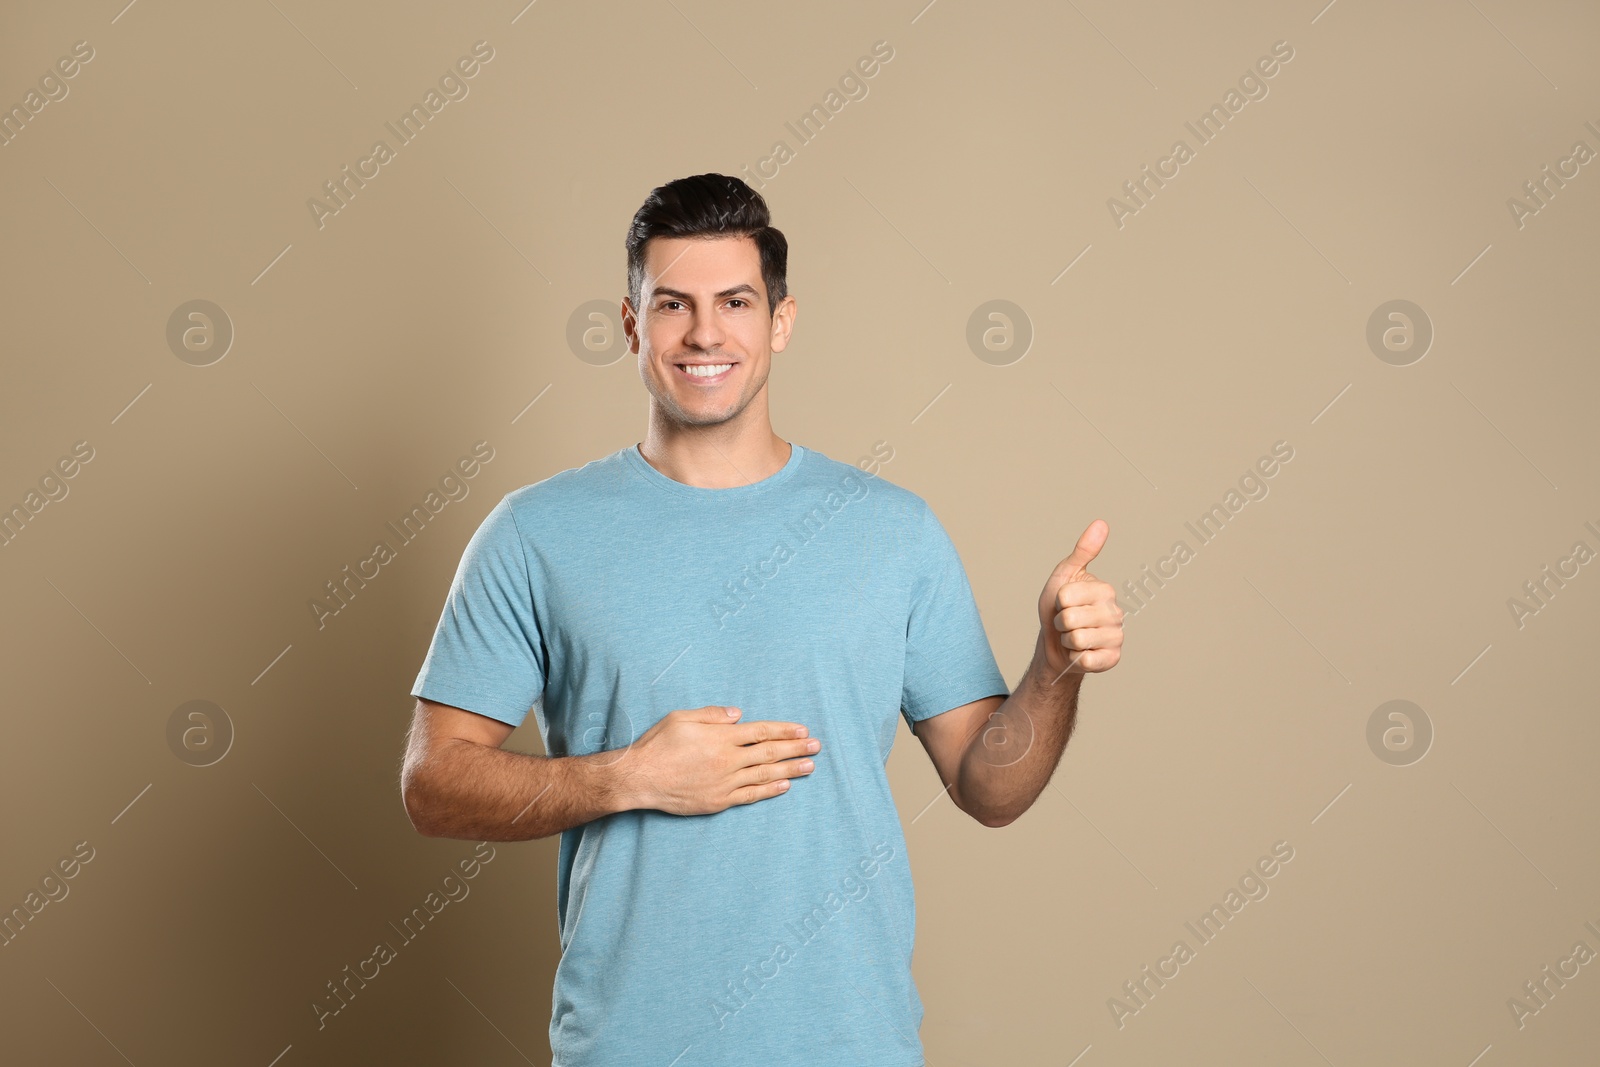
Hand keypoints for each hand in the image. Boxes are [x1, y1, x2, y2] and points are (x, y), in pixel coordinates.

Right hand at [619, 706, 820, 815]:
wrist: (640, 778)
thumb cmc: (658, 745)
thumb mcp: (682, 718)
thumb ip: (712, 715)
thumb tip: (739, 715)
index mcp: (721, 737)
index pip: (761, 731)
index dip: (784, 730)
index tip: (802, 730)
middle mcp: (728, 760)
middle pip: (769, 752)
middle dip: (795, 748)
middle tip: (816, 746)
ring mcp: (725, 782)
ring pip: (765, 774)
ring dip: (790, 770)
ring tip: (810, 766)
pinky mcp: (719, 801)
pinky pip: (750, 795)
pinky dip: (770, 790)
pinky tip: (785, 785)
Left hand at [1036, 519, 1123, 677]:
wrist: (1055, 644)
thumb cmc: (1058, 608)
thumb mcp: (1064, 576)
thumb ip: (1083, 551)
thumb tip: (1101, 523)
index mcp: (1105, 590)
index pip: (1065, 596)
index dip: (1056, 602)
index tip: (1063, 603)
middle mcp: (1115, 612)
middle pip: (1069, 618)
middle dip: (1060, 623)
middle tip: (1066, 623)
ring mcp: (1116, 637)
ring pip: (1076, 639)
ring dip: (1066, 641)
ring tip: (1073, 637)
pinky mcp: (1112, 659)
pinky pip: (1086, 660)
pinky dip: (1075, 658)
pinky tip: (1081, 653)